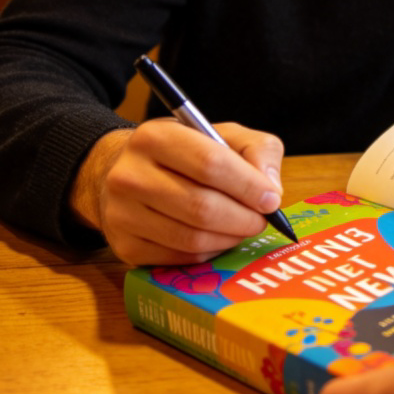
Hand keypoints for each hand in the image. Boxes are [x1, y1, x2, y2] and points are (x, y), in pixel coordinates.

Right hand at [70, 118, 285, 264]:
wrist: (127, 172)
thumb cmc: (184, 153)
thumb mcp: (223, 135)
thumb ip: (257, 150)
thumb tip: (270, 189)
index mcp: (156, 137)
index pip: (210, 164)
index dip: (248, 185)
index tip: (271, 199)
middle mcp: (130, 175)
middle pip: (201, 207)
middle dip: (243, 218)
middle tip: (261, 220)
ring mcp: (122, 214)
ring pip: (191, 238)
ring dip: (229, 238)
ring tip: (243, 228)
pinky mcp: (124, 246)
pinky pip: (179, 258)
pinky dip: (209, 253)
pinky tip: (218, 238)